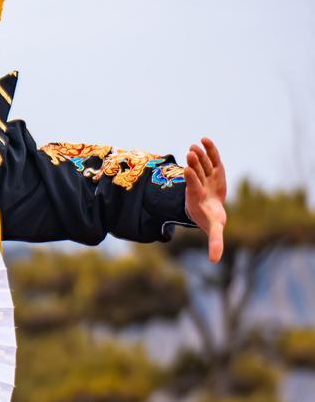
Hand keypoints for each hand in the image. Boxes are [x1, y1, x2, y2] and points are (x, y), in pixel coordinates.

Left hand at [184, 136, 226, 262]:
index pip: (193, 187)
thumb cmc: (211, 219)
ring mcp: (206, 177)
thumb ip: (215, 242)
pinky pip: (211, 158)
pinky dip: (209, 150)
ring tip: (195, 145)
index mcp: (198, 198)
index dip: (192, 179)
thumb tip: (215, 262)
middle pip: (196, 173)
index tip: (187, 170)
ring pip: (202, 164)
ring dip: (199, 155)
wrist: (209, 208)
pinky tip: (204, 139)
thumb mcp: (214, 229)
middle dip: (194, 164)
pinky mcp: (214, 170)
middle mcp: (200, 185)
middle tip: (190, 153)